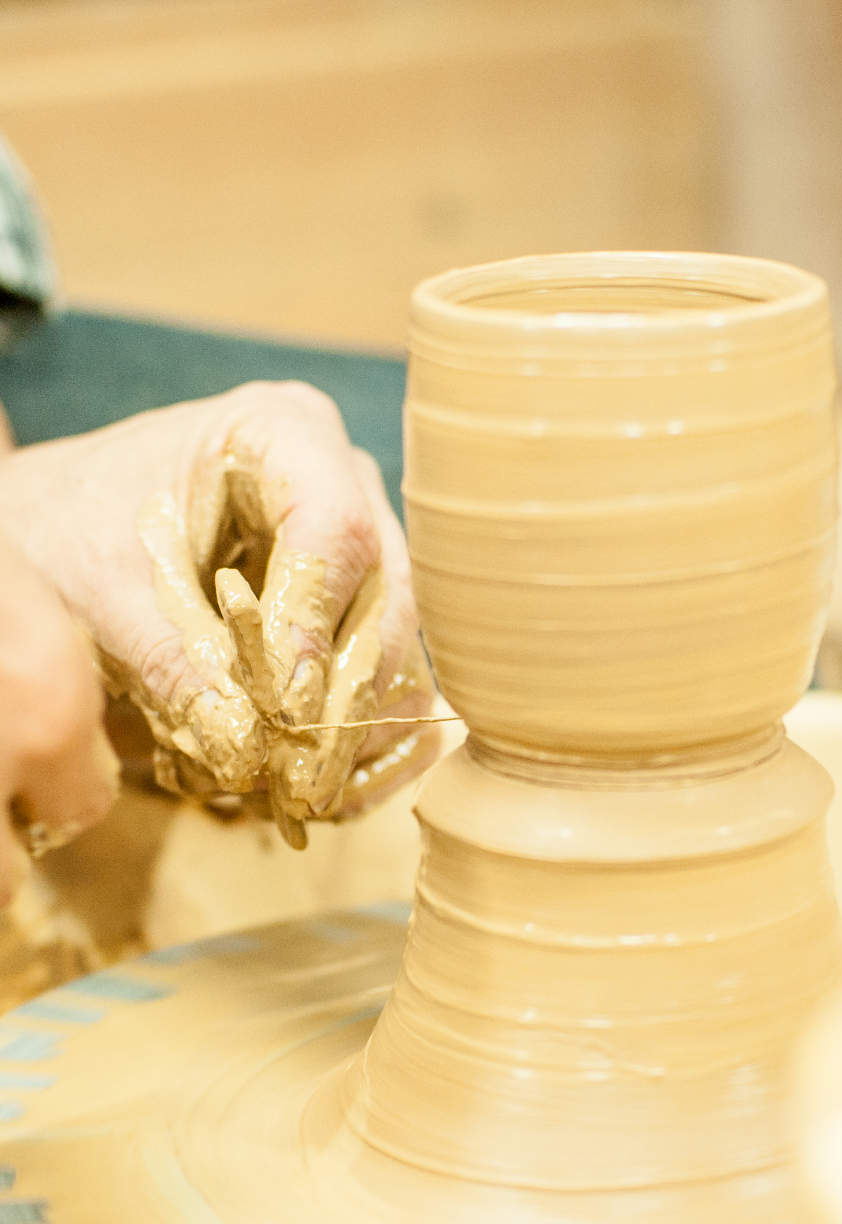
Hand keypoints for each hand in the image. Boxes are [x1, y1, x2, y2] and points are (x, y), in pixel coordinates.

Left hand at [0, 382, 439, 845]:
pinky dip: (359, 737)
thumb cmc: (75, 529)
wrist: (61, 534)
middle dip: (344, 695)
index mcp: (282, 433)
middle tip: (297, 775)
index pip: (335, 528)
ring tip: (304, 790)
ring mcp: (360, 549)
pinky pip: (391, 679)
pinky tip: (320, 783)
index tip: (285, 707)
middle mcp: (342, 484)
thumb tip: (246, 748)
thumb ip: (170, 658)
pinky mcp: (358, 611)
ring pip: (399, 648)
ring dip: (359, 727)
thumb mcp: (102, 588)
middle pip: (386, 597)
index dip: (317, 624)